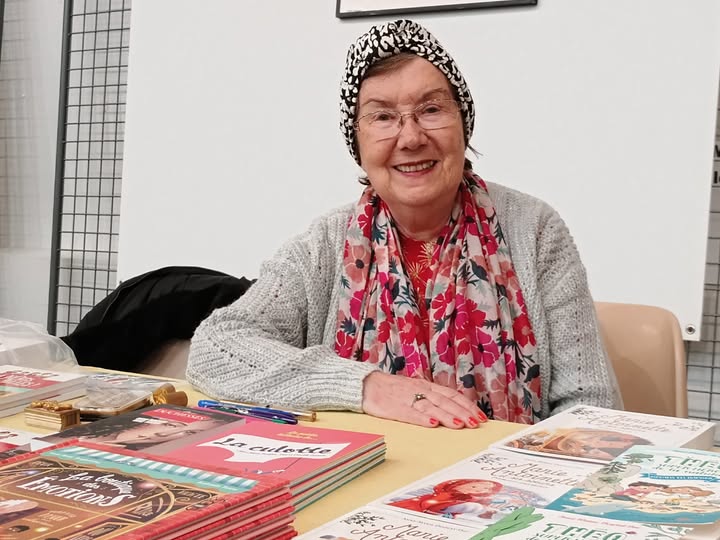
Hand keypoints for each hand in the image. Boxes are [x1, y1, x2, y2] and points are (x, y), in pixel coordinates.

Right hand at [361, 371, 487, 428]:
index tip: (480, 415)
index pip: (451, 395)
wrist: (365, 385)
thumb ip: (432, 397)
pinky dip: (422, 419)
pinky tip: (432, 424)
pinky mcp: (394, 408)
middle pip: (445, 402)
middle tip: (477, 423)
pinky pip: (410, 413)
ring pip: (431, 407)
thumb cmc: (391, 390)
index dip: (467, 405)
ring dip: (447, 416)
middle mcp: (420, 391)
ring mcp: (407, 399)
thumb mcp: (415, 389)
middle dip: (462, 412)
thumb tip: (453, 409)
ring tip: (461, 424)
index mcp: (425, 386)